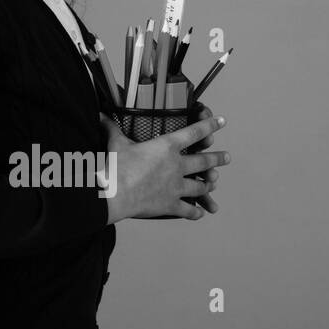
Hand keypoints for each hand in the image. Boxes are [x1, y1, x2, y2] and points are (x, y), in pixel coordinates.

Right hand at [100, 114, 229, 222]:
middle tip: (227, 157)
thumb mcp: (115, 143)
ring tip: (214, 183)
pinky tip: (200, 212)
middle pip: (204, 161)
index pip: (194, 133)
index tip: (221, 121)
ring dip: (209, 184)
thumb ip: (112, 129)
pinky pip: (189, 210)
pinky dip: (195, 212)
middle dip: (218, 158)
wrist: (115, 193)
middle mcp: (177, 166)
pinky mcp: (171, 204)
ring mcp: (177, 187)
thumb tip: (100, 116)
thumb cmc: (116, 166)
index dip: (210, 125)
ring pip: (201, 186)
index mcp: (166, 147)